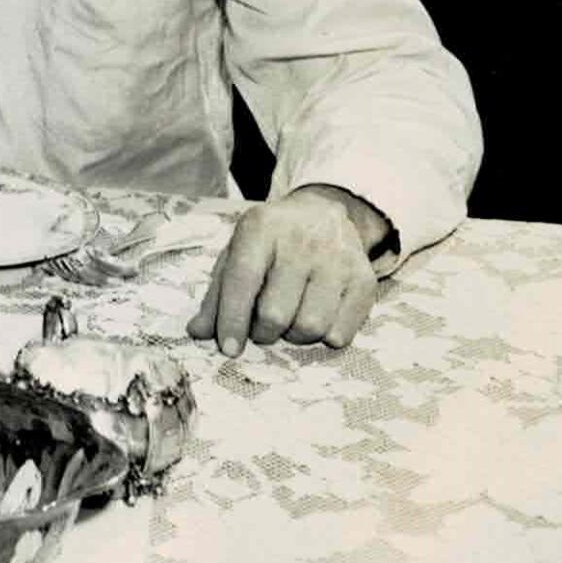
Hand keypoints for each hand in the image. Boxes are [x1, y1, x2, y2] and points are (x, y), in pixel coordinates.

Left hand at [187, 184, 385, 355]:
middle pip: (275, 312)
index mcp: (260, 228)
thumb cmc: (271, 242)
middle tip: (263, 328)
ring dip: (294, 337)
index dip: (232, 319)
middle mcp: (301, 241)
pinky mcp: (364, 279)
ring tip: (290, 320)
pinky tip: (318, 318)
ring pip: (310, 327)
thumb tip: (197, 333)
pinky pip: (341, 332)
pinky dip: (324, 337)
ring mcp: (337, 259)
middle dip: (263, 332)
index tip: (228, 348)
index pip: (242, 280)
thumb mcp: (238, 253)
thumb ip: (217, 294)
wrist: (324, 213)